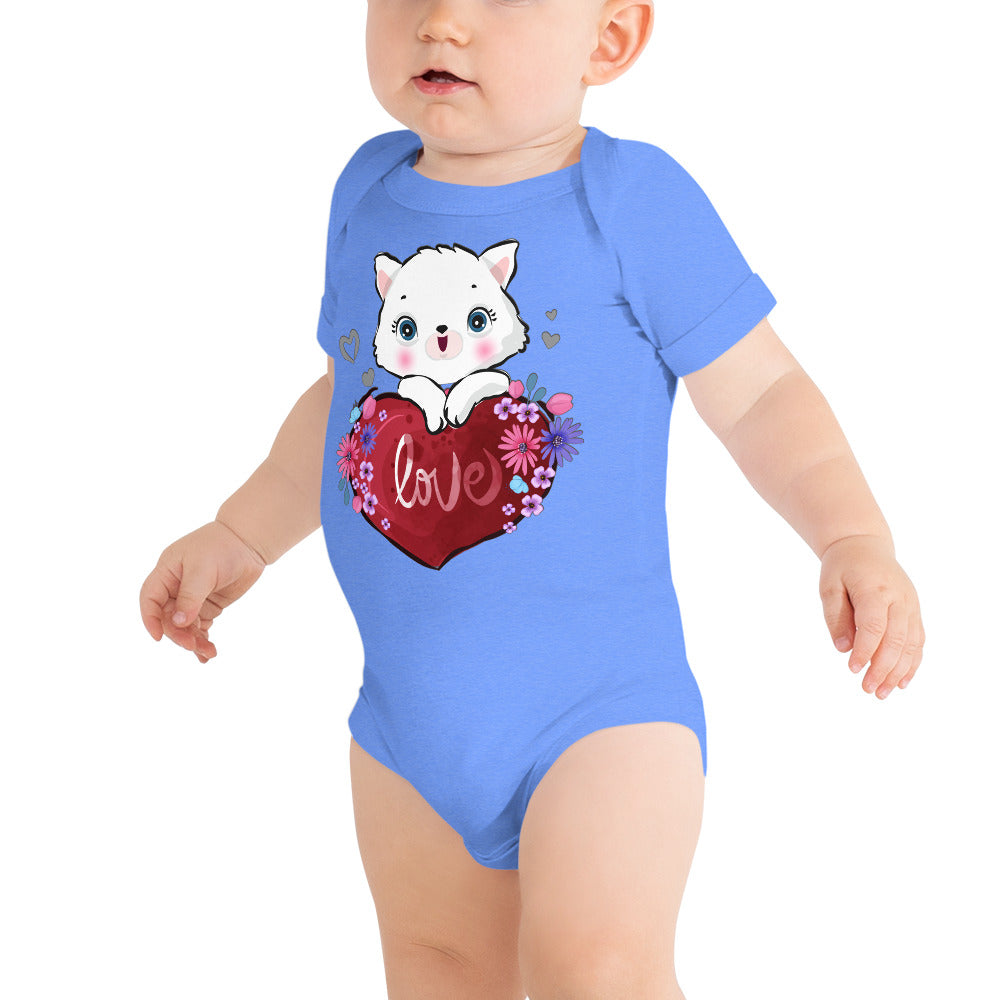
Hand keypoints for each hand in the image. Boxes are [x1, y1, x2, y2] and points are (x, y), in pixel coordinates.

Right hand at [139, 521, 266, 662]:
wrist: (250, 542)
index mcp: (167, 572)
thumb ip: (190, 597)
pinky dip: (202, 639)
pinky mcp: (208, 605)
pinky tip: (207, 653)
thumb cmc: (223, 547)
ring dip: (192, 640)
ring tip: (208, 652)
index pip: (150, 599)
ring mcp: (192, 597)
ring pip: (184, 625)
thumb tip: (178, 623)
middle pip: (168, 617)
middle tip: (192, 645)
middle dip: (178, 634)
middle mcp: (176, 586)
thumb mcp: (203, 570)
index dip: (150, 619)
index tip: (158, 638)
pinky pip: (199, 626)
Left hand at [819, 534, 924, 697]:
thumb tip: (843, 648)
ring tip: (882, 692)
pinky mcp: (915, 611)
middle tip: (867, 689)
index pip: (874, 626)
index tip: (853, 669)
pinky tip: (902, 682)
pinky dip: (912, 663)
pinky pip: (918, 640)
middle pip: (895, 639)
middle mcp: (899, 598)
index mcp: (875, 589)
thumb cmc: (842, 567)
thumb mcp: (829, 586)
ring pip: (911, 644)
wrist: (865, 545)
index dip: (865, 650)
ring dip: (898, 671)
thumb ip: (835, 617)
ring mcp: (911, 605)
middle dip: (882, 668)